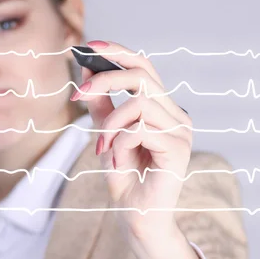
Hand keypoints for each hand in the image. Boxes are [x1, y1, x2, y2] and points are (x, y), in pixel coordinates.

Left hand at [71, 40, 193, 244]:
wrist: (135, 212)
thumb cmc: (124, 173)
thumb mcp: (106, 132)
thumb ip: (101, 103)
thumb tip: (87, 67)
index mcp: (161, 107)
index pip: (144, 67)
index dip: (118, 52)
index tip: (89, 46)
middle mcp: (176, 114)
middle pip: (142, 76)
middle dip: (105, 80)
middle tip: (78, 94)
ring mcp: (181, 130)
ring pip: (138, 104)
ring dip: (110, 126)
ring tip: (103, 148)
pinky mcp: (179, 148)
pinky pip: (140, 129)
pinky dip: (119, 143)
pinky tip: (118, 160)